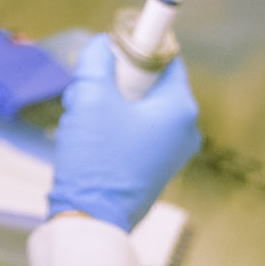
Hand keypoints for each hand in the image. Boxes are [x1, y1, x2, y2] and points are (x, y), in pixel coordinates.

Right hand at [46, 34, 201, 231]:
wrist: (89, 220)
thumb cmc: (95, 159)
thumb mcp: (89, 97)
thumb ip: (97, 60)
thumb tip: (102, 45)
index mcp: (179, 109)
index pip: (166, 57)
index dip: (136, 46)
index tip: (109, 49)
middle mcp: (184, 130)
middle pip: (148, 83)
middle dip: (111, 82)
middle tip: (86, 93)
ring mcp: (170, 153)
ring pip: (136, 108)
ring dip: (105, 105)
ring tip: (80, 121)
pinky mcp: (154, 169)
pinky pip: (134, 132)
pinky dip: (110, 128)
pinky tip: (87, 140)